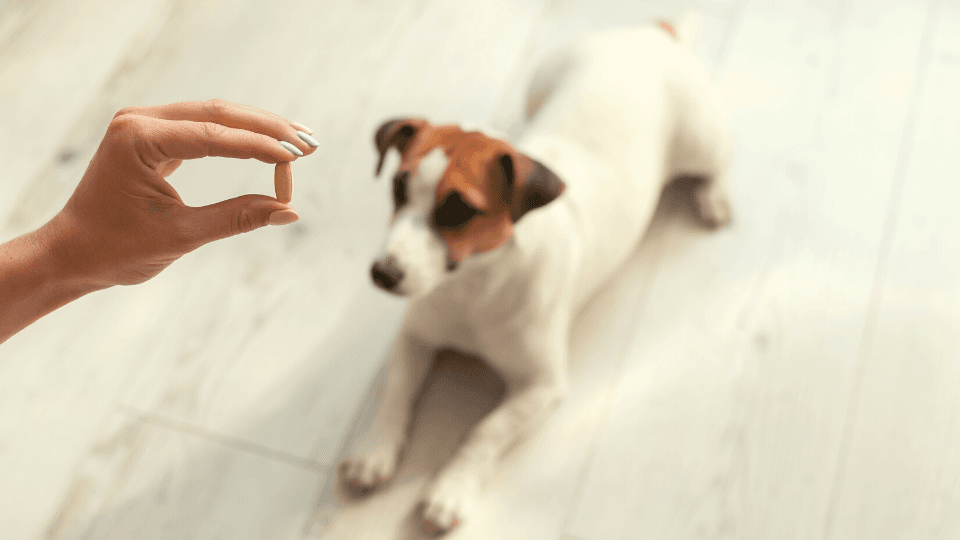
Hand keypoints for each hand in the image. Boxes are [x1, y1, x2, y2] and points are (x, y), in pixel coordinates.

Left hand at [45, 100, 317, 287]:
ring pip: (215, 116)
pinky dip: (238, 137)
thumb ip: (236, 218)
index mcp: (137, 139)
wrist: (73, 253)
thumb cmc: (116, 249)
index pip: (212, 135)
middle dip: (268, 130)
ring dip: (259, 129)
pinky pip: (204, 127)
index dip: (259, 147)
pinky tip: (269, 143)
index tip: (297, 160)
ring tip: (301, 143)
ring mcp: (145, 124)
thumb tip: (288, 211)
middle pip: (219, 114)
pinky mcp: (153, 135)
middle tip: (310, 146)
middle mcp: (139, 121)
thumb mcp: (181, 236)